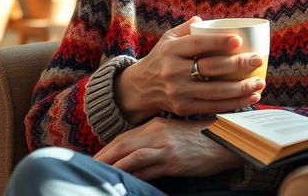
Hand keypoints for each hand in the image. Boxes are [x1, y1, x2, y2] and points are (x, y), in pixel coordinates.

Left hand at [93, 117, 241, 180]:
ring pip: (130, 156)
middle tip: (83, 169)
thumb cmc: (198, 141)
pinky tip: (120, 181)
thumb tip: (133, 157)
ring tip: (95, 176)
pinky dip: (130, 174)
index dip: (105, 150)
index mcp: (154, 125)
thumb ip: (153, 141)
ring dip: (111, 166)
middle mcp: (156, 132)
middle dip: (101, 158)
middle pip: (121, 145)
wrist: (224, 142)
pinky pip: (145, 168)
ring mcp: (163, 145)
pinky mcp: (172, 159)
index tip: (90, 160)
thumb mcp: (173, 136)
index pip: (123, 137)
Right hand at [116, 16, 264, 121]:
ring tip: (259, 83)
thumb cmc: (162, 57)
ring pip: (215, 92)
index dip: (219, 42)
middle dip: (238, 65)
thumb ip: (188, 28)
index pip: (198, 45)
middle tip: (257, 60)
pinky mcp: (184, 108)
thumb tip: (205, 19)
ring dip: (241, 88)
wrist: (140, 88)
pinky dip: (234, 104)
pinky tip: (250, 98)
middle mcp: (173, 71)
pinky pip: (213, 107)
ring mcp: (179, 92)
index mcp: (171, 50)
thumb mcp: (169, 38)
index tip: (239, 41)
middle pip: (210, 68)